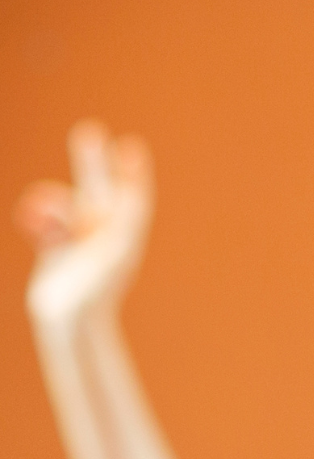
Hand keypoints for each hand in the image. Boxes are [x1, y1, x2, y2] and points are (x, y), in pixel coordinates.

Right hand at [18, 121, 153, 332]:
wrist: (72, 327)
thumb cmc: (85, 298)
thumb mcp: (90, 262)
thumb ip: (81, 233)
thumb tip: (58, 210)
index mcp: (122, 236)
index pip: (129, 197)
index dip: (129, 173)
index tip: (131, 147)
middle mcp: (102, 234)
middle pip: (97, 189)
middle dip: (91, 162)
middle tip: (89, 131)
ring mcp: (78, 239)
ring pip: (63, 203)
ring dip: (50, 200)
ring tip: (46, 221)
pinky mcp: (56, 246)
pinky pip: (45, 219)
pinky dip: (38, 216)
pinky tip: (36, 227)